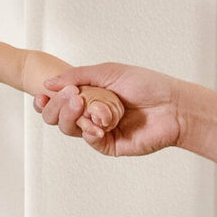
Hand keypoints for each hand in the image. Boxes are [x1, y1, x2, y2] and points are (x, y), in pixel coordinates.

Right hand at [34, 63, 180, 155]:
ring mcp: (98, 129)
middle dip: (57, 107)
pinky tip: (98, 124)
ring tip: (84, 106)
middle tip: (71, 97)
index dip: (46, 100)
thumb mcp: (108, 72)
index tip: (42, 95)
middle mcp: (90, 113)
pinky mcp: (108, 145)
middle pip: (56, 116)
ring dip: (71, 117)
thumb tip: (48, 84)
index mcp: (88, 95)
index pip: (57, 100)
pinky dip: (89, 131)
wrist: (173, 106)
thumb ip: (76, 76)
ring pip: (68, 128)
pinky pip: (88, 140)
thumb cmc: (147, 85)